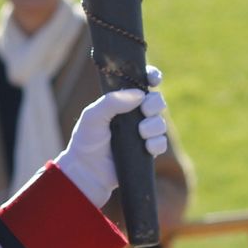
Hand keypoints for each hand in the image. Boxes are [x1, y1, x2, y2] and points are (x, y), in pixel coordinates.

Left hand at [54, 78, 170, 206]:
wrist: (87, 170)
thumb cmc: (86, 140)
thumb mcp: (93, 115)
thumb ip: (112, 101)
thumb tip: (139, 94)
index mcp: (122, 101)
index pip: (142, 83)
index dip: (153, 77)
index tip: (153, 79)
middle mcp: (134, 115)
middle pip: (157, 101)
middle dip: (154, 103)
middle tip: (143, 111)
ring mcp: (142, 133)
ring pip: (161, 122)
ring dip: (154, 125)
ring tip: (140, 133)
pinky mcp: (147, 151)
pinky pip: (161, 143)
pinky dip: (156, 143)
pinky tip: (146, 147)